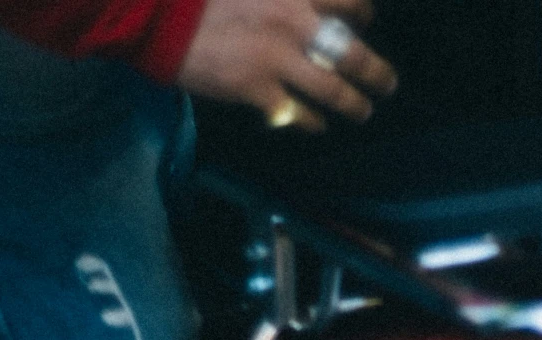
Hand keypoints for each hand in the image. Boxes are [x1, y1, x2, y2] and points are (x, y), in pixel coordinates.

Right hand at [178, 0, 398, 130]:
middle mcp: (295, 24)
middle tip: (387, 83)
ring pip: (333, 91)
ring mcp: (277, 60)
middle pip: (353, 54)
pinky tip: (315, 125)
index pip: (349, 3)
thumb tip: (307, 3)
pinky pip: (296, 114)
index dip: (362, 13)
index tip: (364, 21)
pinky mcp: (256, 90)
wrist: (155, 13)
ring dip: (354, 104)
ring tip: (362, 111)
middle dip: (376, 72)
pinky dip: (311, 122)